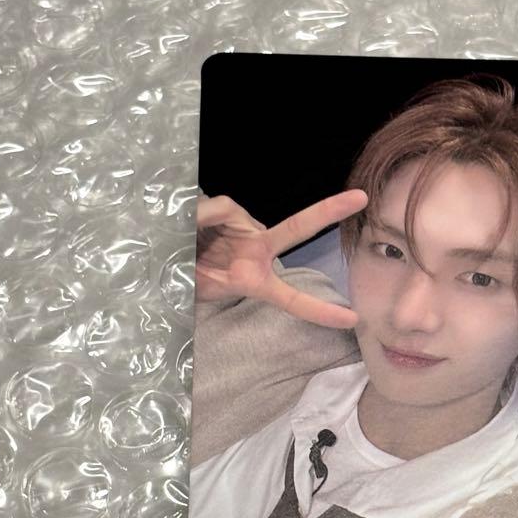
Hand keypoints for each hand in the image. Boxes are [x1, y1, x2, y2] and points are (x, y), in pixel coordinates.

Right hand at [195, 190, 366, 328]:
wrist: (156, 258)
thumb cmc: (178, 279)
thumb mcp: (194, 284)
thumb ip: (212, 265)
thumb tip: (221, 213)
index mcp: (253, 281)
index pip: (292, 299)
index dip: (319, 311)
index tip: (352, 320)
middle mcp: (255, 250)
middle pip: (296, 229)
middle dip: (328, 212)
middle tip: (361, 198)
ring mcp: (243, 228)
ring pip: (236, 214)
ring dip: (205, 226)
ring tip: (183, 243)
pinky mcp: (228, 210)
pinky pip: (220, 207)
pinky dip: (199, 215)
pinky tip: (187, 225)